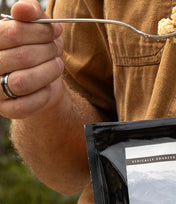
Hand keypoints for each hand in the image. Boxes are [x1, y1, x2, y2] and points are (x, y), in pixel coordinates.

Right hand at [0, 0, 63, 118]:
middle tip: (56, 50)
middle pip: (22, 57)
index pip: (13, 32)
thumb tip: (24, 9)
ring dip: (49, 72)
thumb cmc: (38, 50)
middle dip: (48, 51)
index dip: (40, 31)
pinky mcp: (8, 110)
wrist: (44, 81)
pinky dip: (45, 94)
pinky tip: (49, 85)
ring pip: (23, 82)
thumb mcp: (37, 28)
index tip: (54, 32)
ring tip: (56, 65)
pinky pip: (27, 104)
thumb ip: (31, 13)